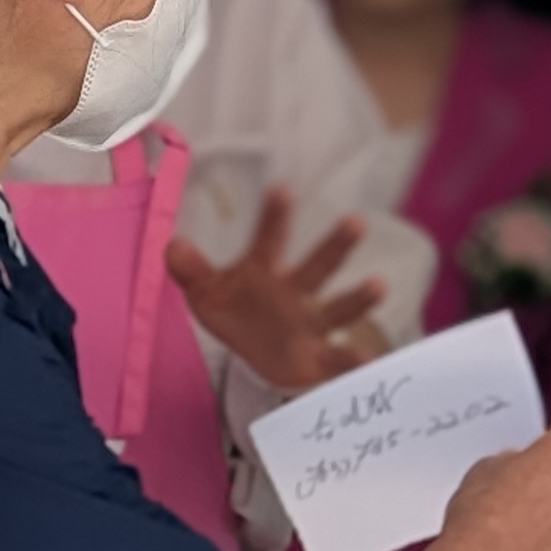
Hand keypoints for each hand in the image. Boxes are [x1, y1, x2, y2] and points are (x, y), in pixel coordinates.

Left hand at [169, 191, 382, 392]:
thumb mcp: (209, 294)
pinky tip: (372, 362)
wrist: (264, 361)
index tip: (281, 188)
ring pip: (338, 310)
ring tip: (379, 285)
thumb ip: (192, 272)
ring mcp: (312, 325)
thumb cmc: (240, 316)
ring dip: (357, 299)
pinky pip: (340, 360)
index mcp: (267, 274)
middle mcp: (297, 295)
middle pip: (317, 268)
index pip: (269, 242)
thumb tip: (172, 246)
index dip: (274, 217)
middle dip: (335, 246)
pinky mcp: (320, 358)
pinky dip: (355, 362)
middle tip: (356, 221)